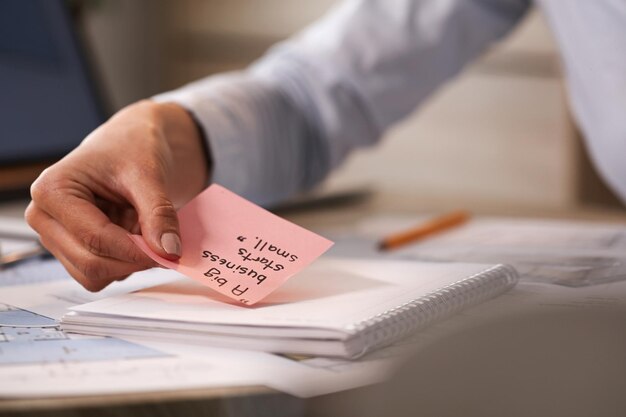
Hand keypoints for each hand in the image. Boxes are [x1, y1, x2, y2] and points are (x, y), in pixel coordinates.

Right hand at [25, 100, 209, 290]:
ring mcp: (56, 237)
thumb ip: (159, 213)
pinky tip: (137, 238)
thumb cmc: (131, 148)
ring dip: (129, 264)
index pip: (94, 238)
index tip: (169, 252)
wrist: (133, 145)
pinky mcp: (72, 250)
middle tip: (167, 248)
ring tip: (148, 233)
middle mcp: (45, 217)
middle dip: (133, 260)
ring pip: (94, 276)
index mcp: (52, 190)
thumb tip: (169, 250)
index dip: (136, 251)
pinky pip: (100, 275)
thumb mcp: (149, 174)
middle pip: (91, 263)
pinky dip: (125, 265)